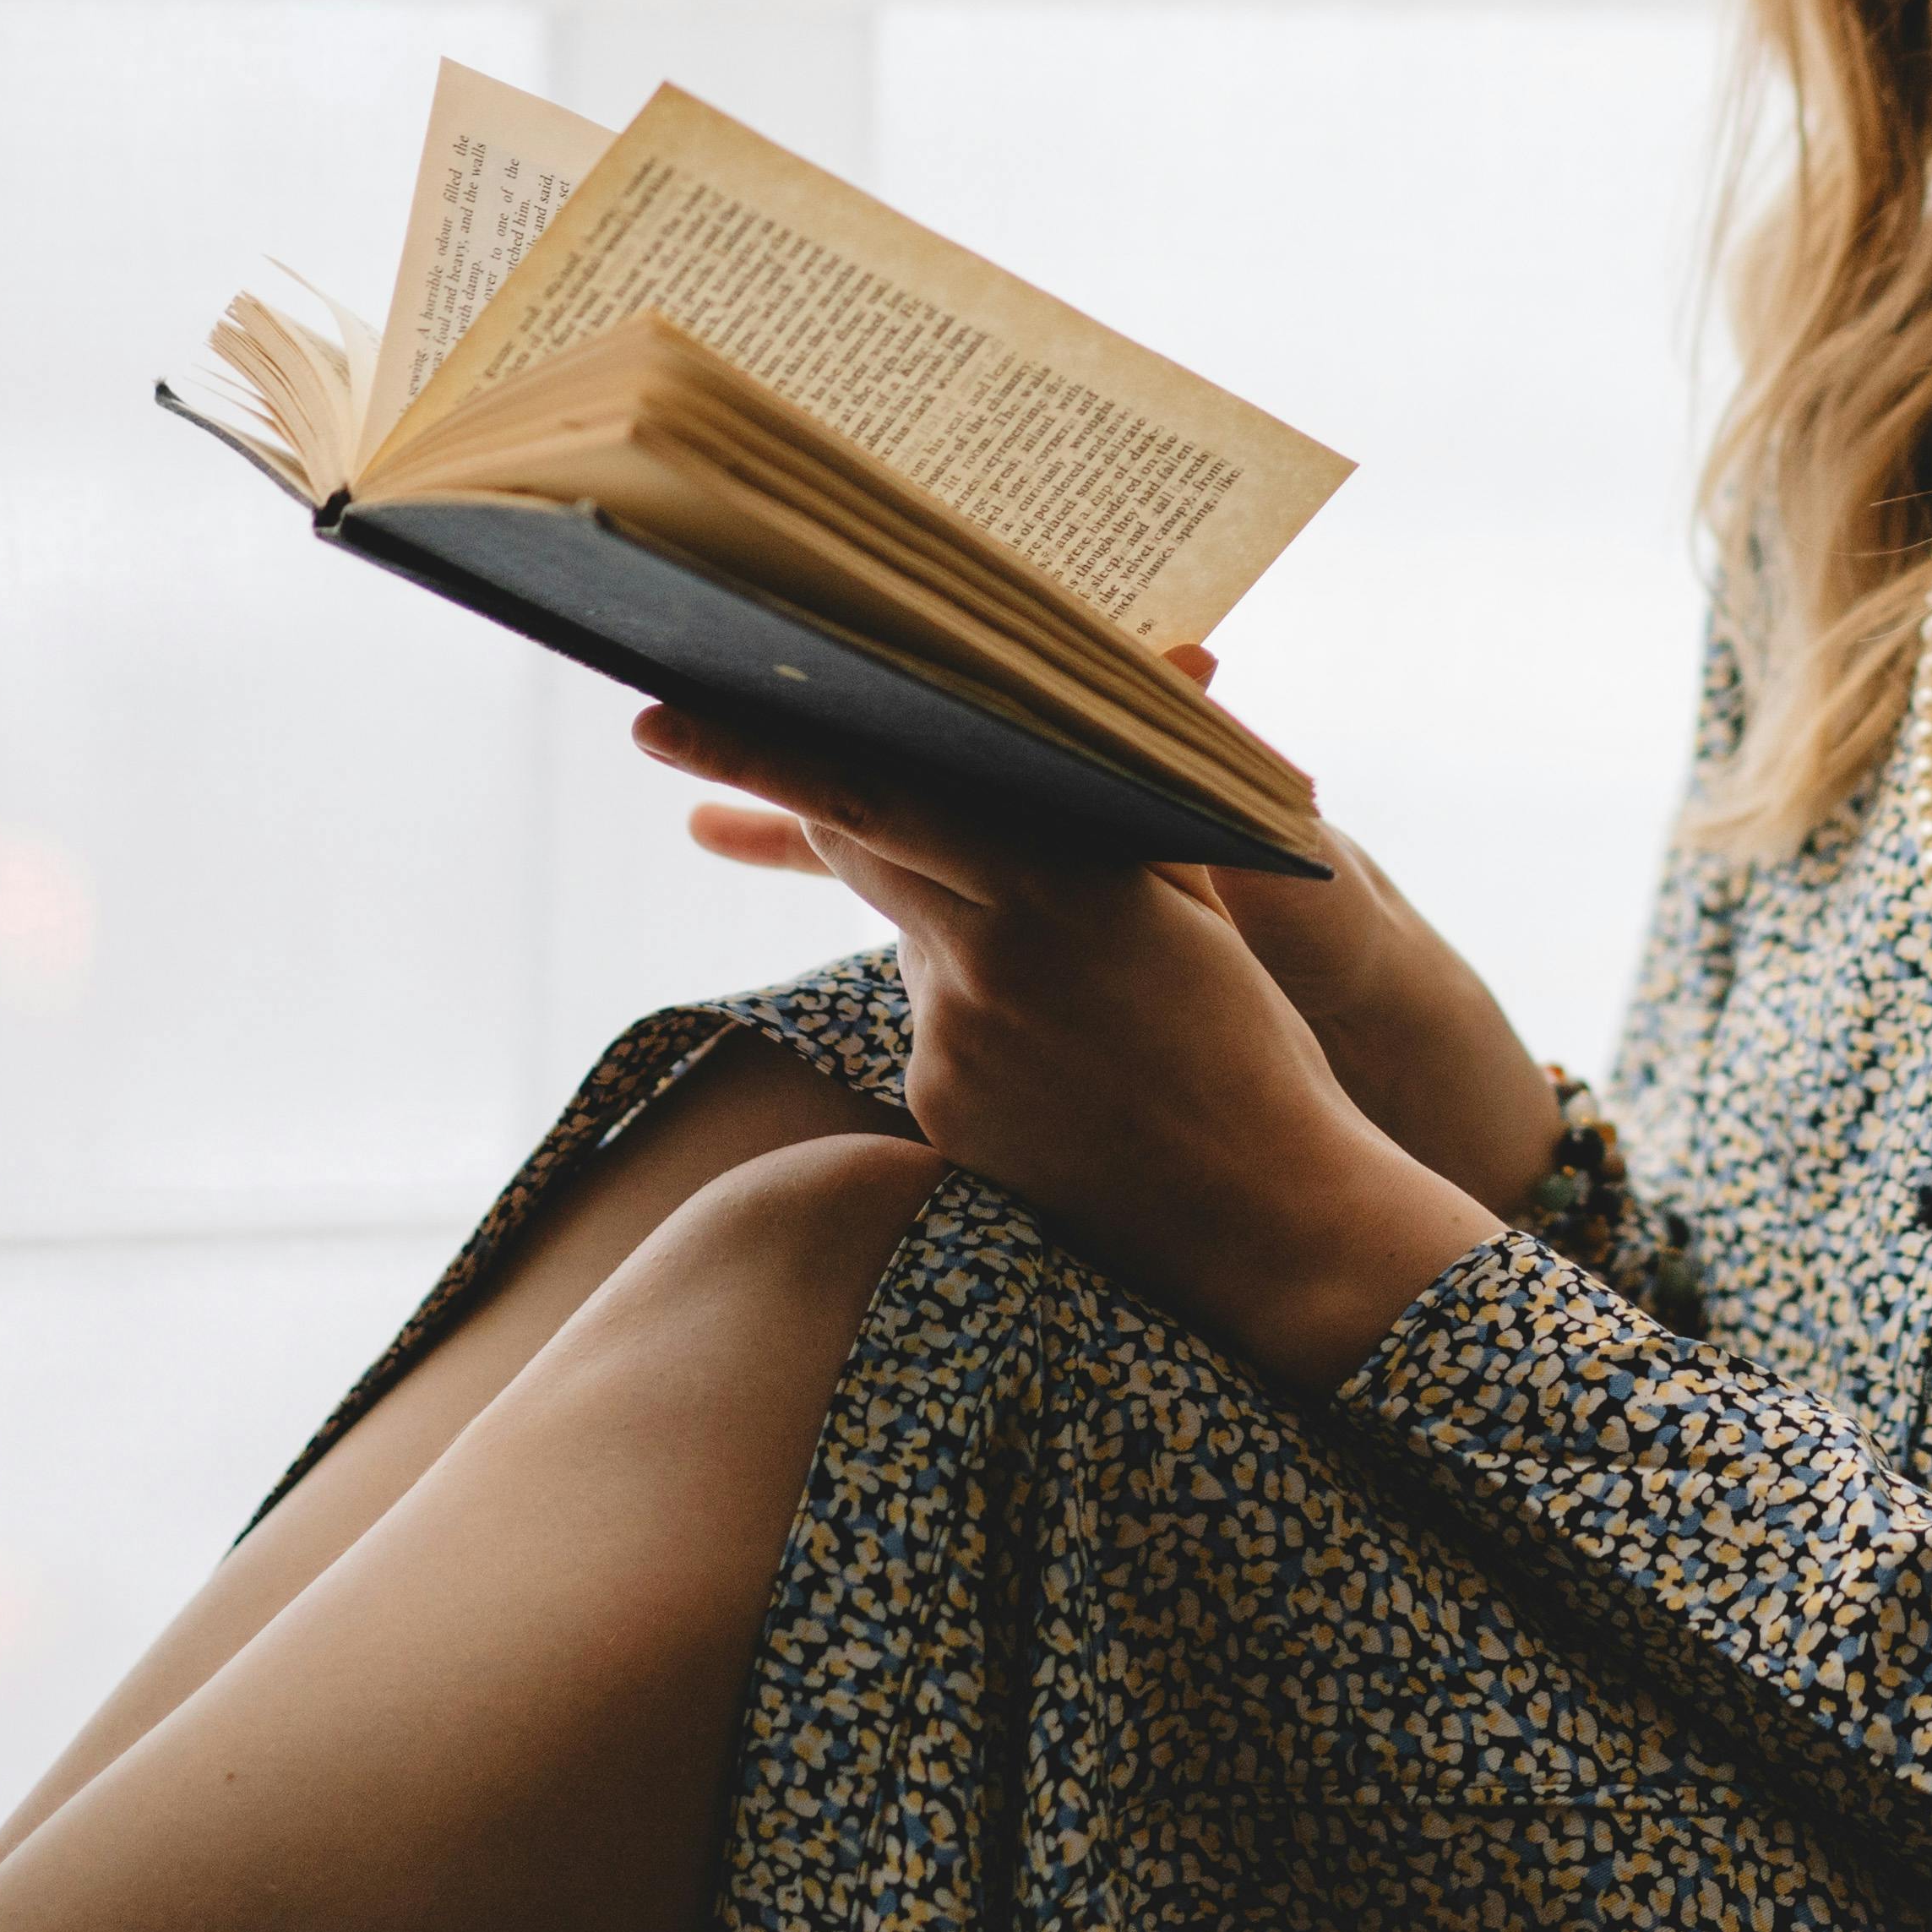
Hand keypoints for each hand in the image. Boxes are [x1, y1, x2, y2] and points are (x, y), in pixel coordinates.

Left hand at [640, 706, 1501, 1387]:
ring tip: (1084, 991)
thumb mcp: (1190, 906)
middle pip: (855, 846)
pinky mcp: (941, 1107)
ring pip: (914, 934)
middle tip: (680, 738)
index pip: (872, 796)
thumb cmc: (1249, 1042)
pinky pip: (934, 1023)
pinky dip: (982, 1013)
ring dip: (955, 921)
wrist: (1267, 1211)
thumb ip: (1105, 823)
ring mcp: (954, 1038)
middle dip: (772, 799)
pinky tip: (1066, 1061)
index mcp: (1059, 879)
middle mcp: (988, 952)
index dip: (761, 752)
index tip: (665, 720)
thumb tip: (1057, 746)